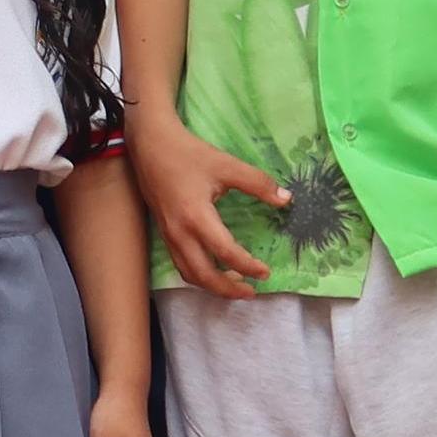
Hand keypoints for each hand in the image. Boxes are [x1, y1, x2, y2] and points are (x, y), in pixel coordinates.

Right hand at [130, 118, 282, 299]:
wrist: (150, 145)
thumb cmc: (189, 154)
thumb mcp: (226, 165)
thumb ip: (257, 183)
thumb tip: (286, 199)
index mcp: (196, 216)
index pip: (226, 252)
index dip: (248, 266)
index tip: (266, 271)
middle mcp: (179, 233)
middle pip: (204, 275)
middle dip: (229, 289)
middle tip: (252, 291)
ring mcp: (169, 236)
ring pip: (189, 274)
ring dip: (213, 286)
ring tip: (236, 284)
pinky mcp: (165, 233)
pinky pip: (181, 264)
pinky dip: (199, 275)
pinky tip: (214, 268)